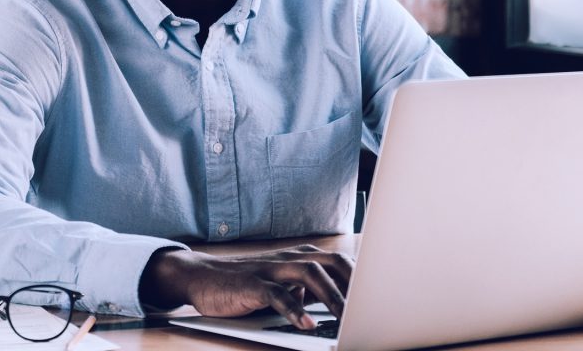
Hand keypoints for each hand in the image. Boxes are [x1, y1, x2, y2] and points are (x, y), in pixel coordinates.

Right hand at [139, 245, 353, 329]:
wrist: (201, 278)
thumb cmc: (244, 285)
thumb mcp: (280, 287)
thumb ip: (305, 292)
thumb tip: (334, 305)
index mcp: (298, 258)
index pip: (338, 262)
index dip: (360, 278)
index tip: (380, 297)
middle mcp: (288, 258)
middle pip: (331, 262)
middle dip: (354, 284)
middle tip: (371, 308)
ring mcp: (270, 269)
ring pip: (310, 274)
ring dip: (332, 296)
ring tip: (347, 318)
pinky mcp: (252, 284)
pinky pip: (277, 294)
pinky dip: (294, 309)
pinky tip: (307, 324)